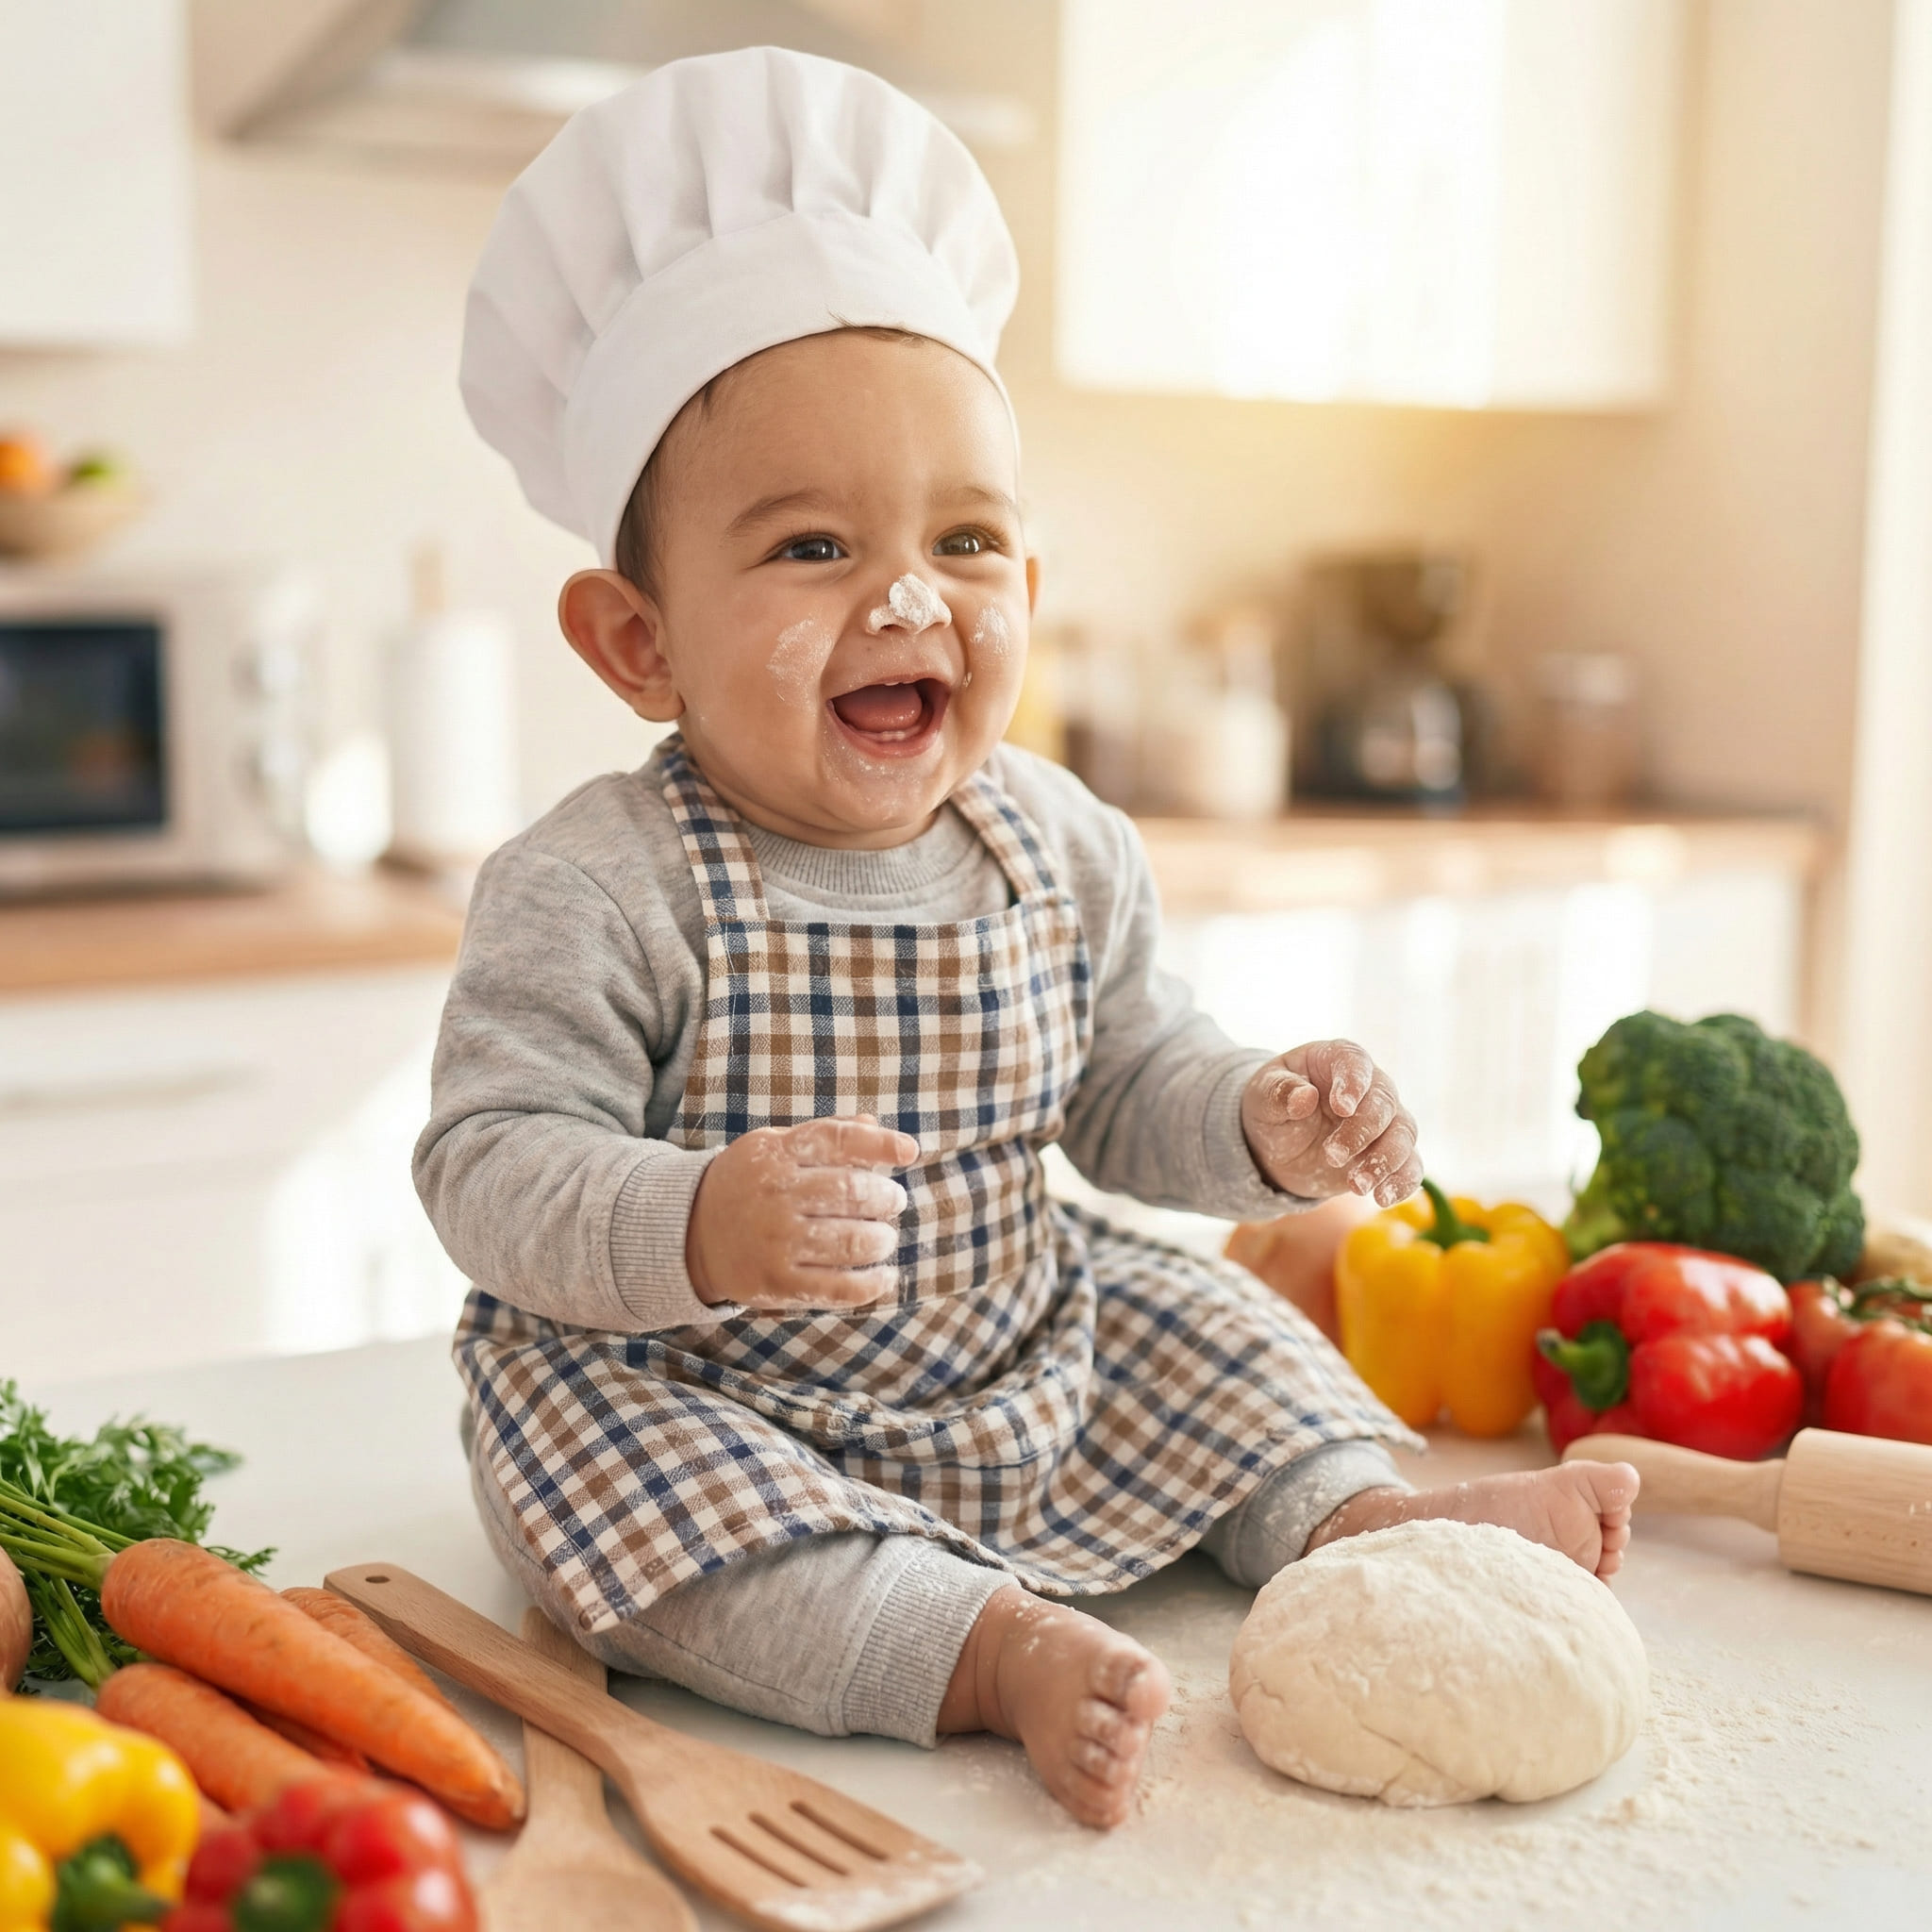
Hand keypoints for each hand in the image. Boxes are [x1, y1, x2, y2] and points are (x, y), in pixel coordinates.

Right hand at [686, 1114, 917, 1311]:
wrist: (688, 1232)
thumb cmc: (747, 1183)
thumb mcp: (775, 1148)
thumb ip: (825, 1135)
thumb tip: (875, 1125)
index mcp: (777, 1153)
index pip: (838, 1140)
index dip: (881, 1145)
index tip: (910, 1152)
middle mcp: (776, 1195)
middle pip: (853, 1192)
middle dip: (886, 1198)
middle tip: (892, 1202)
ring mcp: (777, 1241)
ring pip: (853, 1241)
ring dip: (881, 1240)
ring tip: (883, 1237)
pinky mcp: (778, 1283)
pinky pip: (839, 1287)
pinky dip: (872, 1283)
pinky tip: (884, 1276)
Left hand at [1241, 1041, 1422, 1208]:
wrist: (1280, 1145)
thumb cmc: (1273, 1107)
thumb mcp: (1263, 1097)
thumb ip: (1279, 1092)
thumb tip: (1304, 1097)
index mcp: (1337, 1060)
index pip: (1355, 1062)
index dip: (1353, 1083)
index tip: (1340, 1107)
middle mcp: (1370, 1086)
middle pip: (1383, 1103)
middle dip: (1361, 1132)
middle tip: (1331, 1155)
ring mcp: (1384, 1121)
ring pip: (1404, 1133)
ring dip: (1385, 1161)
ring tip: (1356, 1186)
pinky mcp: (1389, 1154)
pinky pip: (1411, 1165)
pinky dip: (1403, 1182)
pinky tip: (1383, 1198)